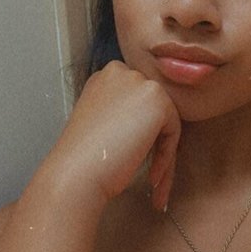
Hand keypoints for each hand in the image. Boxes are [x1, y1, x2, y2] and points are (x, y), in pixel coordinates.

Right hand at [47, 61, 181, 210]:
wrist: (77, 172)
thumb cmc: (85, 157)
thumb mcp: (101, 121)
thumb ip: (123, 112)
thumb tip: (148, 121)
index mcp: (105, 76)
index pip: (137, 101)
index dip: (139, 132)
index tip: (133, 156)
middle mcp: (122, 72)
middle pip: (153, 109)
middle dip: (154, 142)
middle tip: (151, 173)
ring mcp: (140, 82)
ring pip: (165, 121)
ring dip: (162, 154)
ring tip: (153, 179)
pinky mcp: (157, 99)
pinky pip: (173, 131)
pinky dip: (166, 157)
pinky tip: (151, 176)